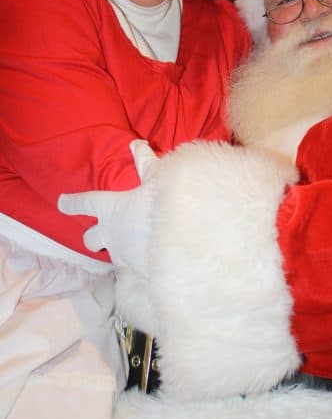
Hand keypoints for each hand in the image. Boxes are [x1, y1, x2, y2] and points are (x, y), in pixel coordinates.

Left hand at [58, 140, 158, 277]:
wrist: (184, 242)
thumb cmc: (166, 203)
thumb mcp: (158, 176)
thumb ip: (145, 162)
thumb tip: (136, 144)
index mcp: (112, 208)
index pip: (85, 202)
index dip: (72, 202)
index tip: (62, 203)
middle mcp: (111, 234)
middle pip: (90, 239)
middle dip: (92, 238)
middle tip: (100, 236)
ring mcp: (124, 256)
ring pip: (113, 257)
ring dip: (120, 251)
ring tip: (135, 248)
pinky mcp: (138, 274)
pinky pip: (134, 269)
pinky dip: (141, 263)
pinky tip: (154, 260)